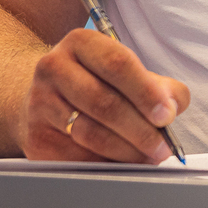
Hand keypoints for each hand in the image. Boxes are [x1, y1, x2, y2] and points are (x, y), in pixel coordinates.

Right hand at [19, 29, 189, 162]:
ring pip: (89, 133)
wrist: (44, 98)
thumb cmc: (97, 83)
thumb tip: (172, 107)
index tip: (166, 115)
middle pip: (103, 102)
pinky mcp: (35, 136)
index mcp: (81, 42)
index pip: (117, 64)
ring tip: (148, 157)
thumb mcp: (128, 72)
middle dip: (140, 129)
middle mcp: (54, 67)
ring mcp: (39, 102)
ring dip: (126, 151)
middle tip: (162, 147)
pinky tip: (123, 164)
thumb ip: (159, 86)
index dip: (146, 92)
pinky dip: (105, 164)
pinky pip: (75, 156)